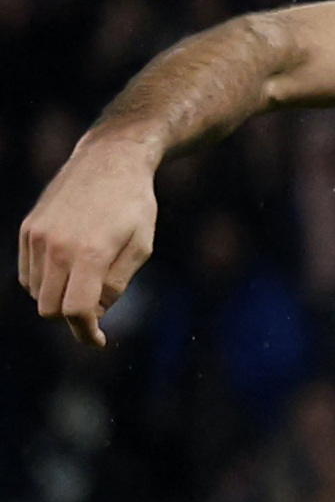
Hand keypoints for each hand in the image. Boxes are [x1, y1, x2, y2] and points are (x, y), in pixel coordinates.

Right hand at [16, 136, 162, 346]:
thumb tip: (94, 315)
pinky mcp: (27, 229)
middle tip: (96, 313)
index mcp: (89, 253)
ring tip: (87, 279)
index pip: (76, 311)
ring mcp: (36, 236)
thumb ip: (116, 284)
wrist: (108, 160)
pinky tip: (68, 269)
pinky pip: (27, 273)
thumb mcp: (141, 247)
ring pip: (37, 293)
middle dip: (72, 318)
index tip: (98, 341)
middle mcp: (56, 246)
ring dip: (58, 297)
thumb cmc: (134, 205)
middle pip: (50, 309)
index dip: (86, 333)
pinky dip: (45, 281)